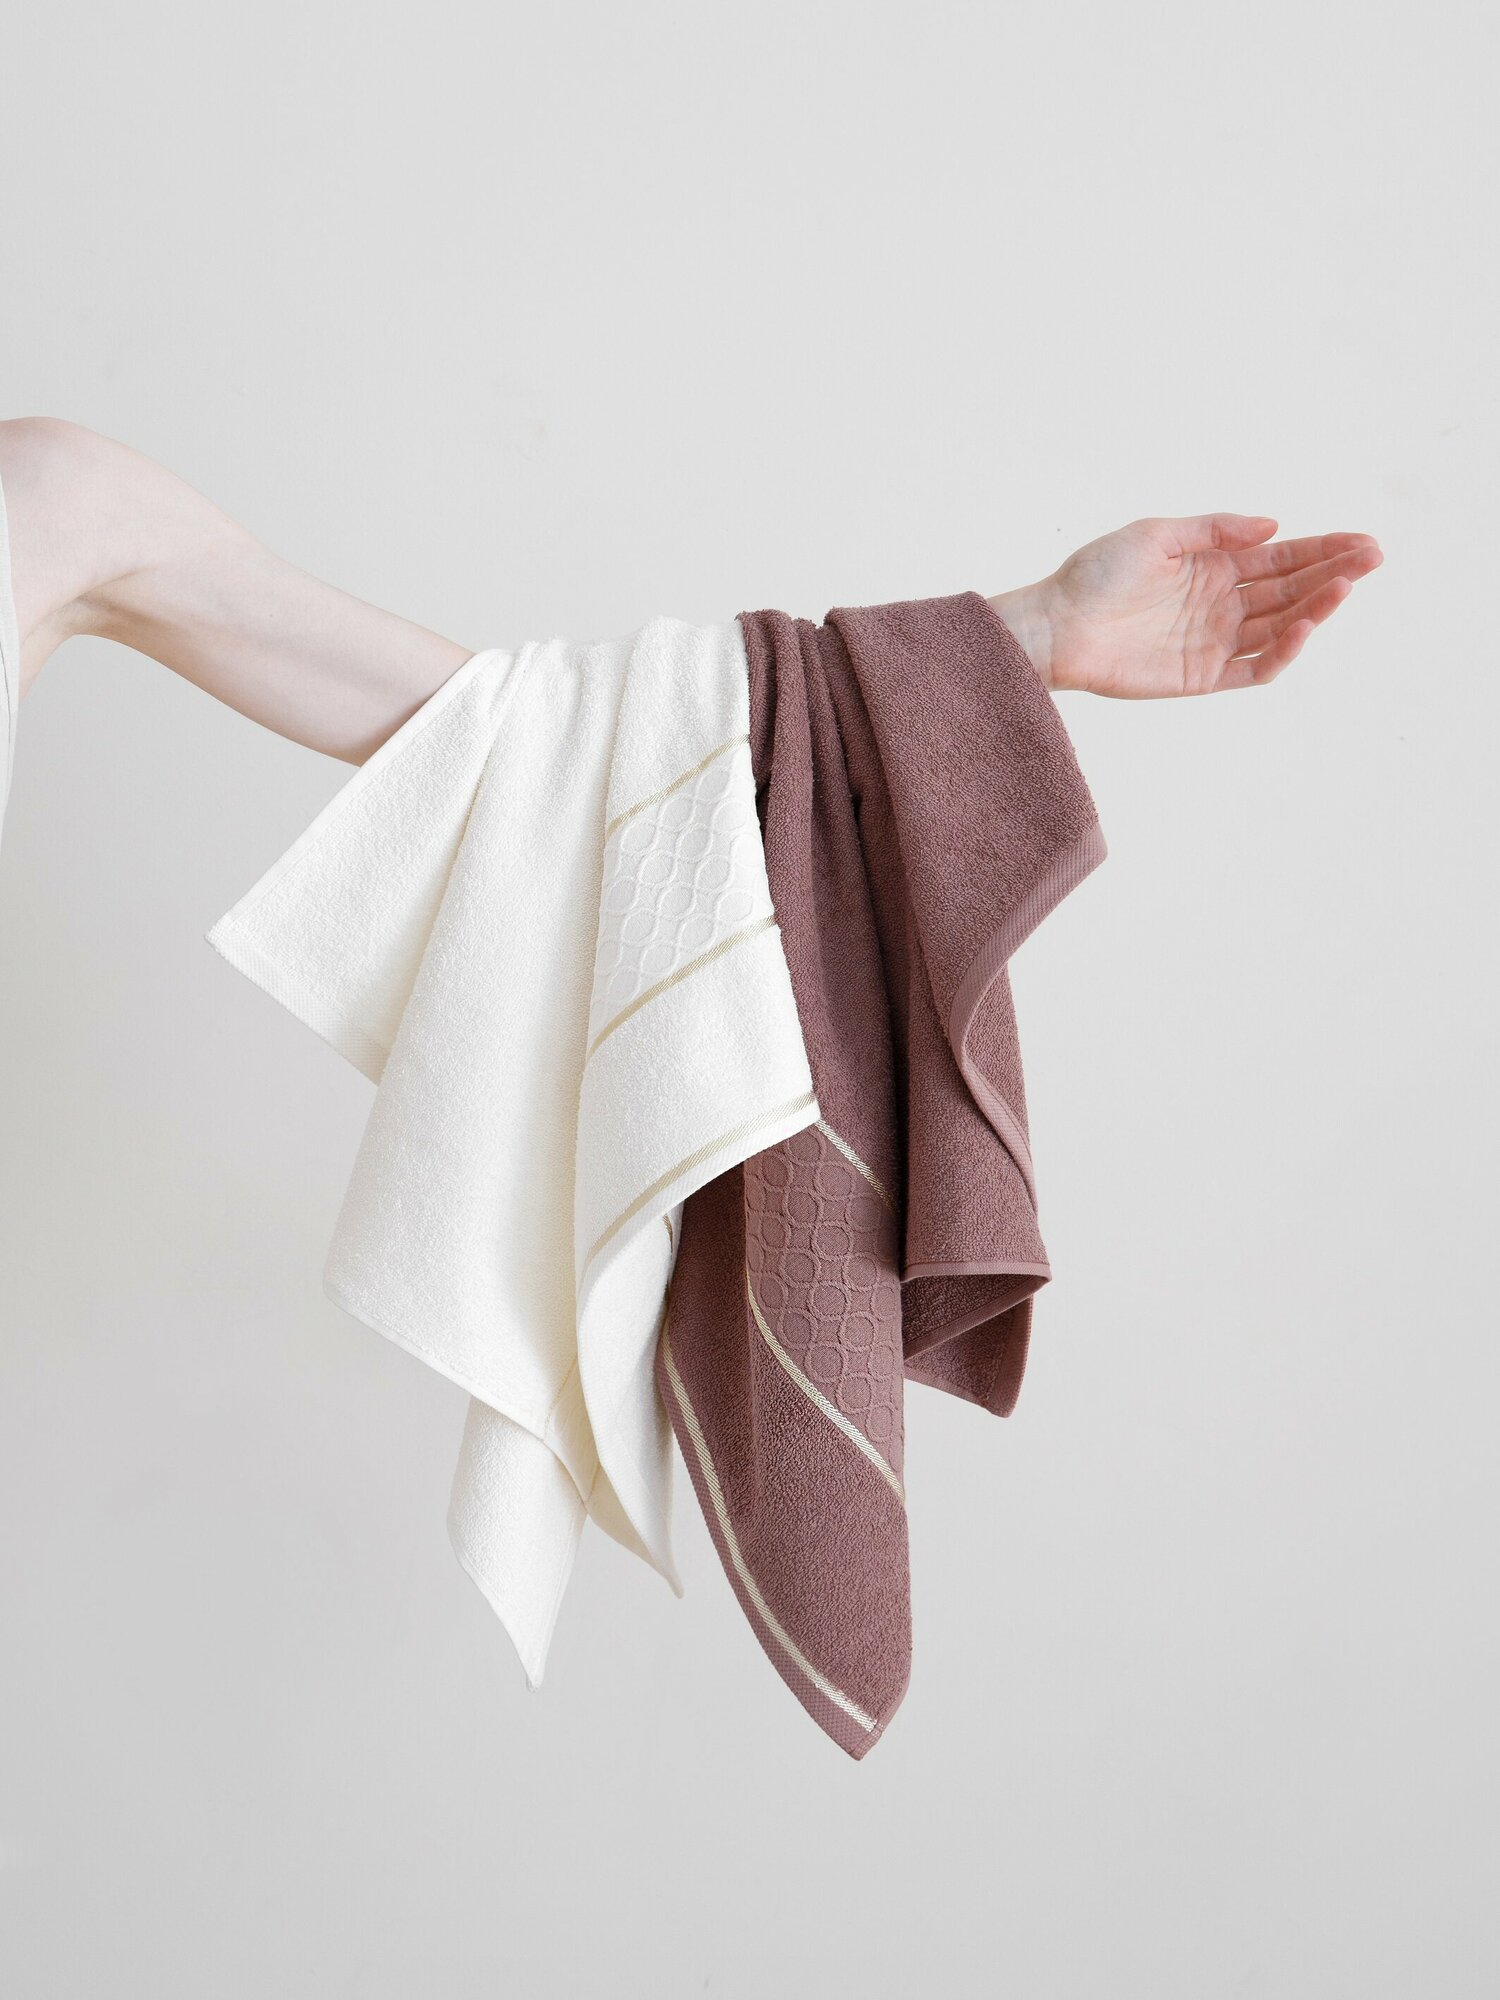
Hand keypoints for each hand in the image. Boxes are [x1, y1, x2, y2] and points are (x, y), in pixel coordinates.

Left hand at [989, 514, 1382, 697]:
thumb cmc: (1095, 575)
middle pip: (1292, 589)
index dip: (1325, 549)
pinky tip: (1304, 628)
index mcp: (1214, 566)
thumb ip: (1215, 529)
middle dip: (1335, 573)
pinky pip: (1254, 668)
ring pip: (1281, 626)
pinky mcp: (1203, 676)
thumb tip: (1275, 525)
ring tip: (1345, 587)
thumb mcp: (1156, 534)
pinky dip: (1283, 652)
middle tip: (1374, 558)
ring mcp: (1215, 640)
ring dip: (1317, 608)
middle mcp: (1222, 603)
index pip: (1283, 558)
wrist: (1056, 625)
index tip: (1364, 542)